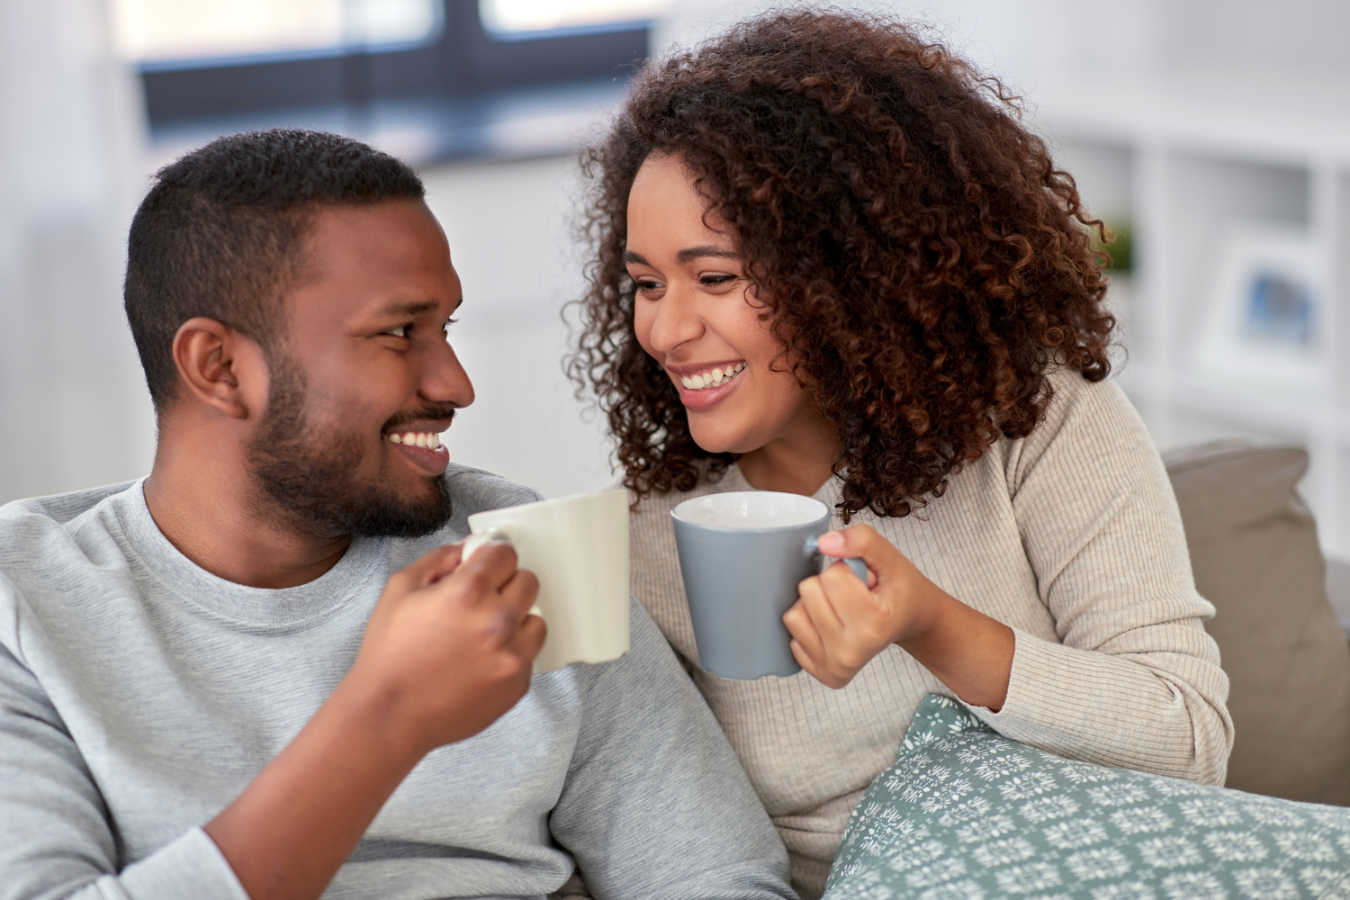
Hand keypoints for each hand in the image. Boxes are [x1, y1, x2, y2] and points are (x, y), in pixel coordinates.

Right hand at [346, 541, 545, 754]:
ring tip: (482, 634)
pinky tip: (480, 660)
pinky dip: (511, 653)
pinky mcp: (518, 684)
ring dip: (516, 620)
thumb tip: (469, 549)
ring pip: (537, 619)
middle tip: (480, 601)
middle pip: (528, 581)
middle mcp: (497, 621)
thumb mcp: (401, 589)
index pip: (506, 553)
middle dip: (505, 585)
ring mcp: (512, 655)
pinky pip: (529, 654)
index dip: (490, 558)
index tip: (484, 567)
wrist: (389, 714)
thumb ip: (441, 559)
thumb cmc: (389, 656)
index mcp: (468, 591)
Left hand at [783, 525, 942, 688]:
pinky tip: (834, 626)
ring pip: (794, 614)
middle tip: (854, 595)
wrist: (910, 621)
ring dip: (815, 604)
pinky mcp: (823, 674)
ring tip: (843, 609)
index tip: (865, 583)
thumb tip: (824, 543)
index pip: (831, 576)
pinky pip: (792, 635)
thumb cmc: (900, 590)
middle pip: (808, 592)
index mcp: (873, 624)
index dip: (845, 570)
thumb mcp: (890, 557)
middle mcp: (852, 652)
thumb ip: (861, 540)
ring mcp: (836, 667)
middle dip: (828, 585)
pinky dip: (810, 624)